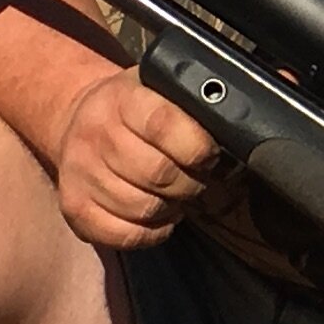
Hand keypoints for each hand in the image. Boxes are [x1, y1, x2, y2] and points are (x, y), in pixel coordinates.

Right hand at [52, 69, 224, 249]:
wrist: (77, 121)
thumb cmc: (135, 110)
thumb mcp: (161, 88)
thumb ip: (198, 103)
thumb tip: (249, 116)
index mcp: (122, 98)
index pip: (163, 125)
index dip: (196, 147)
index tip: (208, 155)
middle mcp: (94, 133)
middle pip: (158, 174)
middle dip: (190, 182)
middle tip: (195, 178)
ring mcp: (79, 172)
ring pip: (144, 208)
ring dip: (172, 208)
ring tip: (175, 195)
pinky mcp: (73, 206)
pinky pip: (125, 235)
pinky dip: (152, 232)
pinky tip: (158, 216)